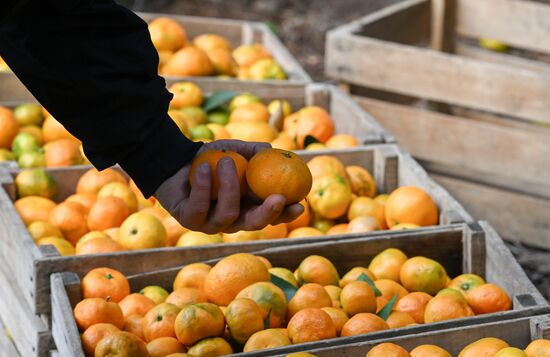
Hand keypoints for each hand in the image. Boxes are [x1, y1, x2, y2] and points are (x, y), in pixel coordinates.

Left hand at [154, 140, 304, 233]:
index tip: (299, 204)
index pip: (271, 216)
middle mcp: (232, 220)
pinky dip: (203, 185)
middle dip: (268, 213)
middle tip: (278, 198)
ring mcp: (210, 223)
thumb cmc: (210, 157)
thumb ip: (253, 150)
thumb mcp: (234, 150)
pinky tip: (204, 168)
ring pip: (228, 214)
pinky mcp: (190, 220)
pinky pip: (200, 206)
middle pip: (254, 224)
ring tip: (226, 161)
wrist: (175, 162)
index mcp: (247, 207)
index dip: (286, 214)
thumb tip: (272, 150)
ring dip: (230, 187)